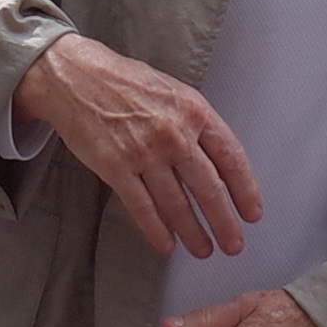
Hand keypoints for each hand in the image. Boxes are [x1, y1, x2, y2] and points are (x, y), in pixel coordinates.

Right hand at [13, 32, 263, 260]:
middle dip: (224, 223)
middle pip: (209, 189)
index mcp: (194, 111)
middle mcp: (174, 134)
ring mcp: (144, 153)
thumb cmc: (123, 81)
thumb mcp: (172, 91)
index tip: (251, 212)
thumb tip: (216, 159)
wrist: (74, 77)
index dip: (245, 190)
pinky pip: (142, 208)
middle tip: (233, 244)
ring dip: (193, 233)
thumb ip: (195, 123)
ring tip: (203, 249)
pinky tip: (166, 244)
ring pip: (177, 205)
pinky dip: (156, 230)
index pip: (231, 158)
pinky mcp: (116, 168)